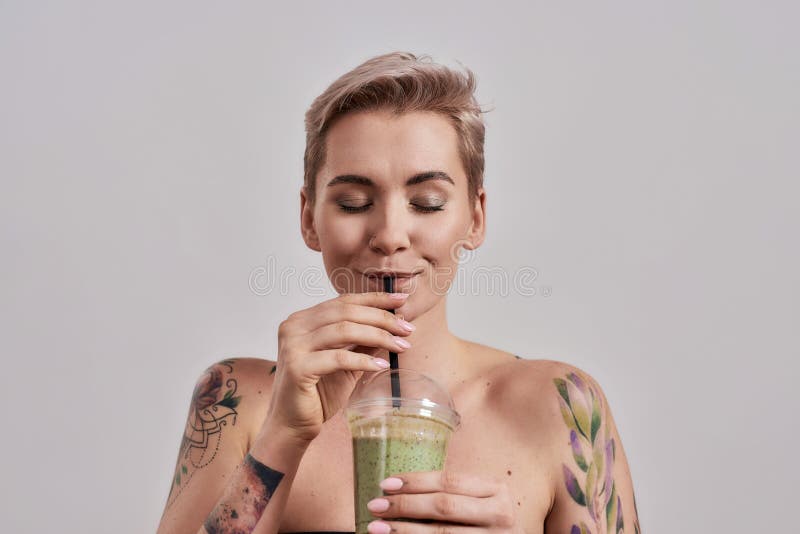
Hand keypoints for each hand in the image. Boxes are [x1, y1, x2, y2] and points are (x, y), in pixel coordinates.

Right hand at [262, 291, 413, 444]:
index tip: (402, 300)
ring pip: (344, 331)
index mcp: (303, 320)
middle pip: (346, 312)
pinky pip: (338, 358)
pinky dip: (363, 360)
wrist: (292, 425)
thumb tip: (395, 325)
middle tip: (407, 329)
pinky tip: (382, 366)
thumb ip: (363, 342)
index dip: (375, 299)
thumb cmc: (317, 394)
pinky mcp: (297, 367)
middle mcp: (294, 327)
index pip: (344, 301)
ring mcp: (293, 345)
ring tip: (401, 346)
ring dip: (378, 336)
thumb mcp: (346, 363)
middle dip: (382, 318)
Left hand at [365, 471, 520, 532]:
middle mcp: (500, 515)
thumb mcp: (479, 501)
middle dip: (405, 505)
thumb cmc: (487, 521)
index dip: (415, 481)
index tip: (385, 484)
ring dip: (404, 530)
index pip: (450, 481)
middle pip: (444, 506)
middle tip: (375, 505)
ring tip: (376, 527)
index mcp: (496, 491)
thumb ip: (452, 493)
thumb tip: (397, 489)